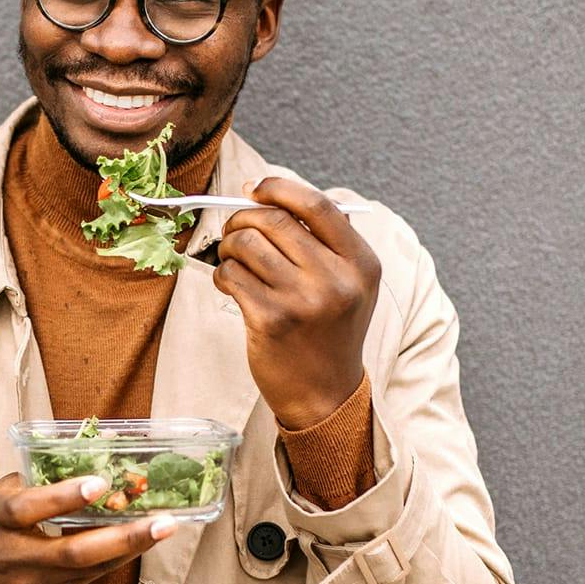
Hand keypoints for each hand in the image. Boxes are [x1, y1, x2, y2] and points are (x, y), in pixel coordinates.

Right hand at [0, 473, 177, 583]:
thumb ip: (30, 486)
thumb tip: (82, 461)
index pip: (29, 508)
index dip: (63, 497)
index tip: (98, 483)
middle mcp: (15, 557)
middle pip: (74, 552)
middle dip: (123, 537)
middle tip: (163, 520)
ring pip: (89, 569)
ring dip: (130, 547)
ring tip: (165, 526)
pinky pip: (87, 580)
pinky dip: (114, 559)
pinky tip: (139, 542)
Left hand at [214, 176, 381, 430]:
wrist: (325, 394)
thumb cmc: (328, 332)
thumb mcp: (347, 283)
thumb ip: (320, 239)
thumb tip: (260, 192)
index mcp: (361, 264)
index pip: (318, 206)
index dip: (279, 188)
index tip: (255, 188)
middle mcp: (336, 280)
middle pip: (275, 221)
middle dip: (244, 217)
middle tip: (234, 228)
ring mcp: (303, 302)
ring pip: (246, 245)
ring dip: (229, 246)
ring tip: (234, 260)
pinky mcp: (270, 321)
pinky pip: (231, 276)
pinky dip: (223, 274)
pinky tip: (232, 286)